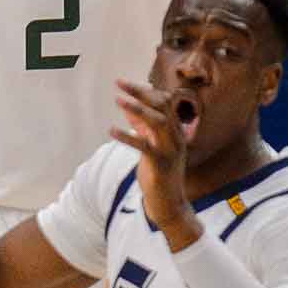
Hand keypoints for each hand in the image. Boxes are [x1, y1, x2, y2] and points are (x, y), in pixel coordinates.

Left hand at [111, 79, 200, 250]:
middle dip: (141, 92)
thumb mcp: (150, 146)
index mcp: (175, 131)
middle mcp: (176, 137)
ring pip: (157, 121)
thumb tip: (128, 107)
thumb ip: (142, 127)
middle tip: (119, 83)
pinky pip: (144, 146)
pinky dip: (127, 136)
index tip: (124, 83)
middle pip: (162, 105)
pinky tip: (112, 130)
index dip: (145, 90)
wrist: (169, 204)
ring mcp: (170, 150)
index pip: (164, 102)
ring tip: (117, 99)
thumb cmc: (159, 175)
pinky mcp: (161, 164)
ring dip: (137, 109)